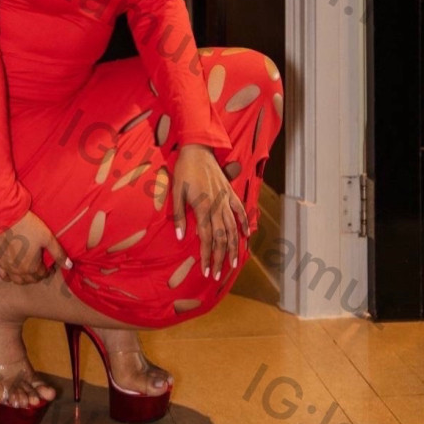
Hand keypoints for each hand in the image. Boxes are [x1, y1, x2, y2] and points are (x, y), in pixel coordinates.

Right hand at [0, 210, 73, 284]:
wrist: (5, 216)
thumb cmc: (28, 226)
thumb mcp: (48, 238)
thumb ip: (59, 253)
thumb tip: (69, 266)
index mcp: (32, 267)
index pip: (43, 274)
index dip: (48, 270)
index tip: (50, 264)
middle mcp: (19, 271)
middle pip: (31, 279)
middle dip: (38, 275)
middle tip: (41, 266)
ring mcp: (7, 267)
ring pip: (17, 280)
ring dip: (25, 278)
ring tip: (28, 270)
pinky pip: (3, 275)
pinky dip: (8, 277)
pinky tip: (12, 272)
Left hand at [171, 144, 249, 280]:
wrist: (198, 148)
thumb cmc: (184, 170)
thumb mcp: (176, 191)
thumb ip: (180, 215)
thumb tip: (181, 237)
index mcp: (203, 207)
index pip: (207, 238)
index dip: (207, 256)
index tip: (206, 271)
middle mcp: (217, 206)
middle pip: (222, 238)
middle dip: (220, 258)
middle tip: (217, 275)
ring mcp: (226, 199)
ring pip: (233, 228)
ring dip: (233, 247)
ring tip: (232, 264)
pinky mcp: (230, 192)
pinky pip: (240, 210)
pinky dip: (244, 223)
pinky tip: (246, 236)